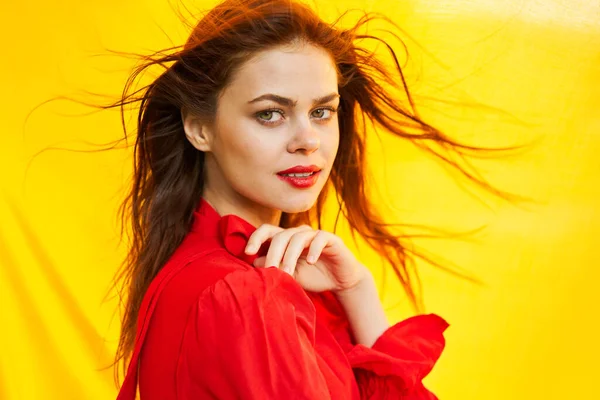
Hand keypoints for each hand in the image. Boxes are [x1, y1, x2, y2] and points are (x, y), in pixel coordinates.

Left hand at [244, 224, 369, 292]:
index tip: (248, 252)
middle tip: (270, 272)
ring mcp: (314, 234)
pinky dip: (314, 249)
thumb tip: (255, 262)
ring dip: (290, 256)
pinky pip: (320, 238)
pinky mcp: (331, 239)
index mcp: (286, 240)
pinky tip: (311, 261)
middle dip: (273, 254)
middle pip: (280, 236)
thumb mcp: (290, 275)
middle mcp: (298, 234)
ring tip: (288, 273)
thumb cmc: (314, 277)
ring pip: (298, 238)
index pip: (267, 231)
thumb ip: (275, 268)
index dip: (256, 238)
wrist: (341, 281)